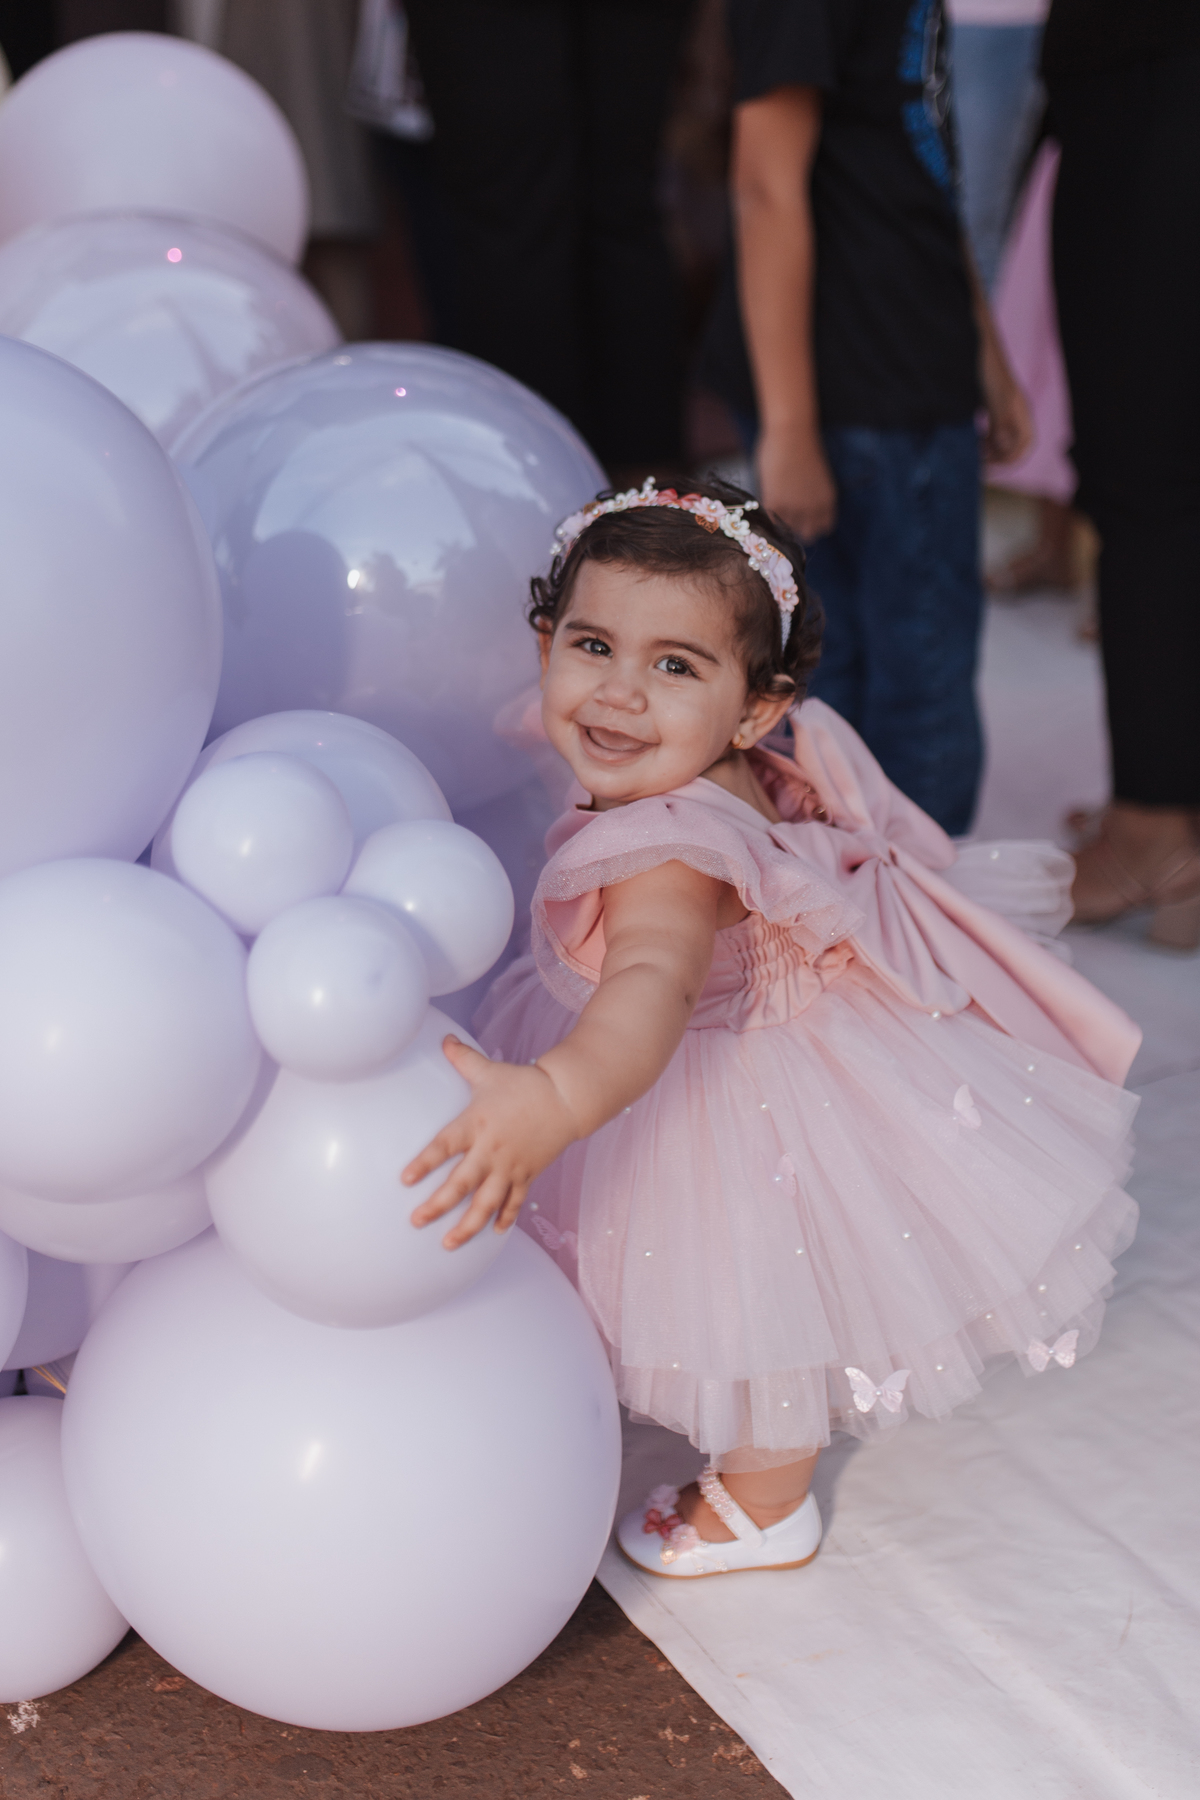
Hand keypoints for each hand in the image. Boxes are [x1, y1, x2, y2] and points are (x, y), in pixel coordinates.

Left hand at [401, 1037, 579, 1248]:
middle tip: (416, 1221)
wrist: (567, 1097)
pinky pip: (514, 1201)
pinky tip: (493, 1232)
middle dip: (437, 1205)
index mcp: (476, 1124)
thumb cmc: (525, 1083)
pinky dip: (505, 1218)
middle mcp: (491, 1149)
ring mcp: (510, 1166)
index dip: (424, 1163)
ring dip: (467, 1225)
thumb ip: (463, 1058)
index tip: (405, 1180)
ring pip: (486, 1202)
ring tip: (449, 1243)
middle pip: (461, 1183)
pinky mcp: (527, 1173)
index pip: (443, 1146)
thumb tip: (444, 1038)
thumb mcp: (489, 1071)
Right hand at [757, 424, 836, 541]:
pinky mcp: (775, 504)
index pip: (823, 528)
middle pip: (806, 535)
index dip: (812, 524)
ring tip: (774, 506)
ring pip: (786, 529)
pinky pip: (770, 520)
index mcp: (827, 501)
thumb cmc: (803, 448)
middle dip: (797, 528)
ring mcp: (794, 508)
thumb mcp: (817, 479)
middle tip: (786, 516)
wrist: (792, 433)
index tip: (802, 520)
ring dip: (780, 522)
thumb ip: (812, 498)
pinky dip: (766, 515)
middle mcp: (813, 509)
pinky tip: (764, 502)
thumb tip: (799, 511)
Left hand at [980, 340, 1033, 465]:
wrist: (977, 344)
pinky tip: (972, 437)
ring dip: (991, 448)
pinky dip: (985, 437)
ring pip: (1003, 436)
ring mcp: (1004, 406)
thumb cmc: (987, 370)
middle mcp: (1016, 410)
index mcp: (1021, 411)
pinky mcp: (991, 402)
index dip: (1009, 458)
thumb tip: (1007, 450)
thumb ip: (1002, 424)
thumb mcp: (995, 399)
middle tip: (979, 461)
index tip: (988, 463)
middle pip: (1015, 443)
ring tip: (974, 451)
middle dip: (1000, 456)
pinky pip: (993, 427)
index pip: (1025, 444)